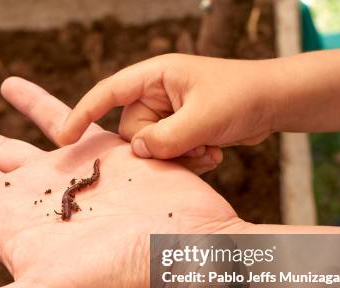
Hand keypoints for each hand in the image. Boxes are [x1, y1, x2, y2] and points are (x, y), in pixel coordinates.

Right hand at [58, 53, 277, 160]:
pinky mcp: (179, 131)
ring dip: (177, 156)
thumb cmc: (242, 97)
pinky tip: (213, 152)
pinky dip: (188, 159)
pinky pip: (167, 154)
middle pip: (131, 131)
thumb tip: (136, 152)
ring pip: (149, 148)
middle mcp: (155, 94)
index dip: (82, 113)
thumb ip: (165, 138)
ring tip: (208, 149)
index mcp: (154, 76)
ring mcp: (167, 114)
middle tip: (192, 147)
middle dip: (157, 146)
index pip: (107, 93)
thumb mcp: (203, 118)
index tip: (64, 138)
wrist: (274, 103)